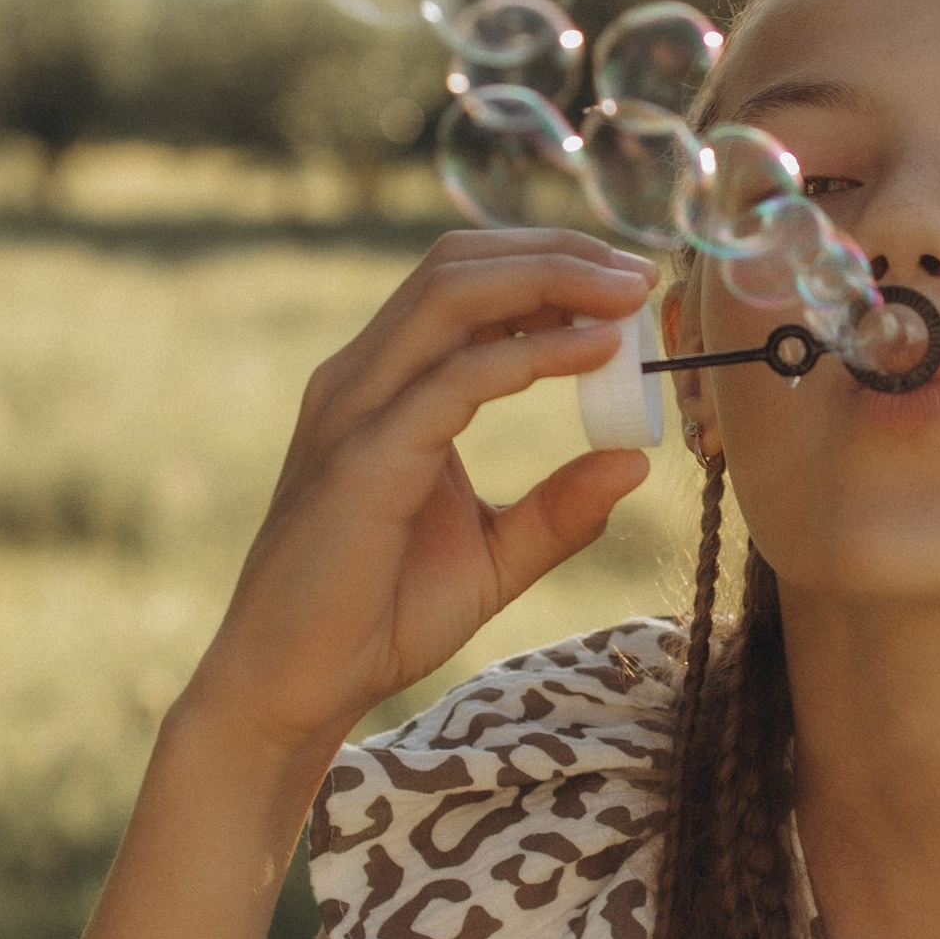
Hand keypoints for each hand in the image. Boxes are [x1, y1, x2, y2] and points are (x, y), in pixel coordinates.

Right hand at [182, 230, 656, 771]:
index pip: (464, 284)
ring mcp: (355, 410)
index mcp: (383, 387)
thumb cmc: (378, 617)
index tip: (630, 287)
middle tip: (643, 276)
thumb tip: (632, 462)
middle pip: (459, 265)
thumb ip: (558, 510)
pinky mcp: (364, 457)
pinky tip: (595, 353)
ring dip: (551, 279)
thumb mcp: (493, 556)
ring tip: (628, 294)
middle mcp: (361, 379)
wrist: (296, 684)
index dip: (548, 267)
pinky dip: (532, 354)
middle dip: (557, 254)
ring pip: (452, 295)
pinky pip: (455, 379)